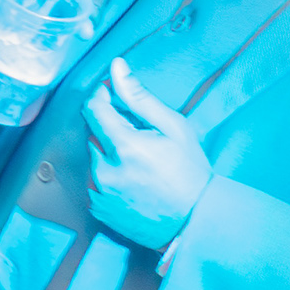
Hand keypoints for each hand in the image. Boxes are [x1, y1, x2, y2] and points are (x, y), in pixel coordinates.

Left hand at [84, 61, 209, 248]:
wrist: (196, 222)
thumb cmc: (190, 172)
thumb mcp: (174, 128)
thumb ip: (139, 97)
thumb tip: (116, 67)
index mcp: (123, 146)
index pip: (92, 108)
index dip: (102, 98)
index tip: (115, 97)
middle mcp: (104, 170)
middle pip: (92, 133)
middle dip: (110, 128)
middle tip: (139, 137)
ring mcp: (99, 192)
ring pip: (93, 157)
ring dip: (109, 153)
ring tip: (140, 163)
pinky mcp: (97, 208)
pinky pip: (94, 181)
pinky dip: (108, 175)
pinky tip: (134, 181)